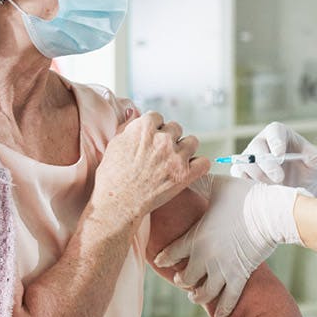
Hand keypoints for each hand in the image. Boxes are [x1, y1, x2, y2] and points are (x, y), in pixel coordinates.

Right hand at [93, 111, 210, 225]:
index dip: (154, 128)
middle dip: (169, 138)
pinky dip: (198, 166)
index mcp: (144, 127)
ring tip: (174, 160)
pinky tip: (189, 169)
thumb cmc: (112, 176)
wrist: (118, 203)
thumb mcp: (114, 144)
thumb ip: (127, 126)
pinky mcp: (185, 174)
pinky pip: (204, 162)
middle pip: (176, 128)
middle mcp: (162, 139)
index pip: (157, 117)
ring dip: (185, 149)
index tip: (151, 139)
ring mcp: (176, 157)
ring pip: (192, 142)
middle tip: (160, 153)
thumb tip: (134, 113)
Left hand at [153, 177, 303, 316]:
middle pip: (185, 278)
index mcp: (196, 237)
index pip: (171, 254)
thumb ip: (197, 183)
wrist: (272, 212)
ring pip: (204, 293)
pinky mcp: (241, 275)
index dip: (163, 259)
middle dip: (181, 280)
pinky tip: (218, 316)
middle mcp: (206, 257)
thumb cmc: (244, 196)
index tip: (159, 261)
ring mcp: (223, 269)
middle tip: (180, 279)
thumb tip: (185, 172)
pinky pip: (229, 298)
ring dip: (197, 296)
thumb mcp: (216, 186)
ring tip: (194, 296)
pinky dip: (223, 309)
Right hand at [235, 122, 316, 199]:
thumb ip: (314, 157)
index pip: (274, 132)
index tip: (280, 155)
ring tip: (274, 185)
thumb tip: (310, 156)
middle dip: (267, 164)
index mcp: (280, 134)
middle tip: (279, 178)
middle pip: (256, 147)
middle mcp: (262, 143)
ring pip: (245, 162)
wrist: (301, 187)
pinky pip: (238, 175)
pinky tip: (262, 189)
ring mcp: (251, 157)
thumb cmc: (308, 170)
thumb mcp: (316, 163)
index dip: (275, 141)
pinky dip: (247, 182)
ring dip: (258, 175)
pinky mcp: (244, 172)